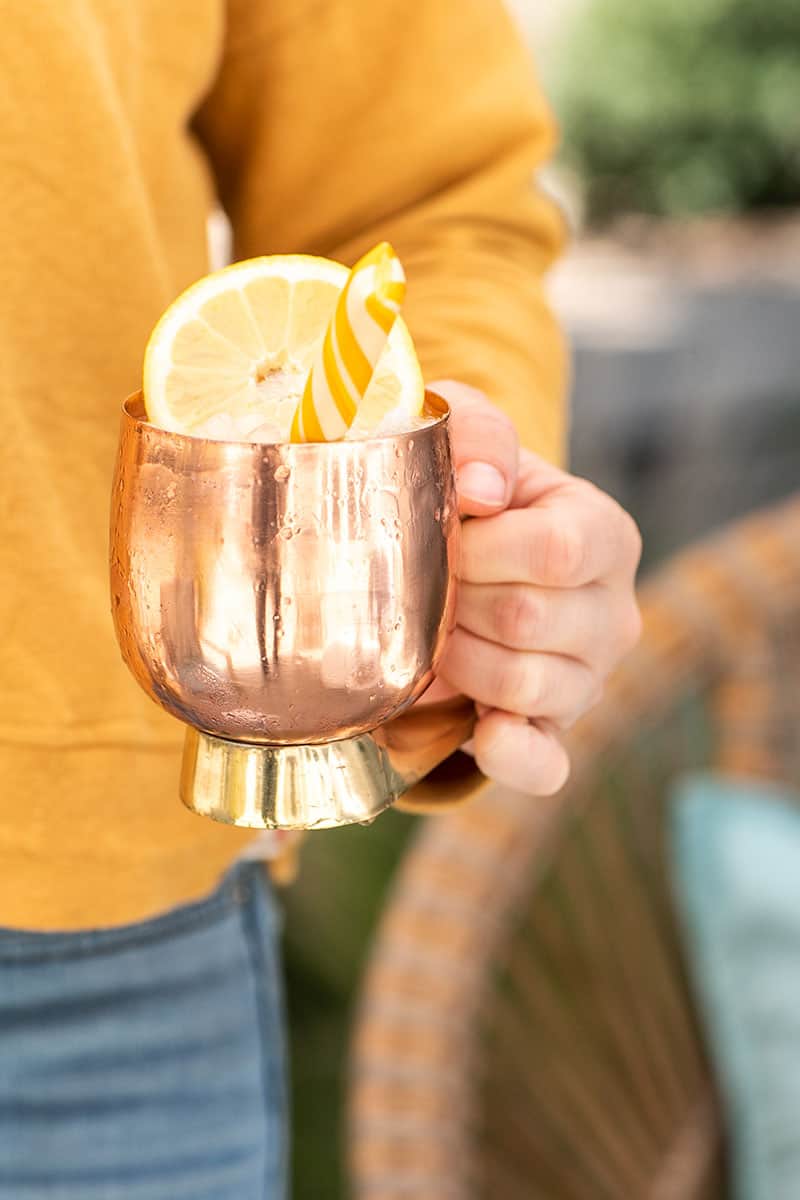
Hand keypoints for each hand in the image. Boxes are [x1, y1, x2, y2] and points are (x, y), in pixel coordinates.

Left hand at [423, 380, 642, 794]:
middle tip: (425, 587)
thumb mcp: (462, 433)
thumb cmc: (461, 490)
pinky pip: (545, 764)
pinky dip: (510, 754)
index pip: (556, 550)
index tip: (440, 538)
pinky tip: (480, 731)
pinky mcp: (553, 733)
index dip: (482, 551)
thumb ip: (475, 433)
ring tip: (430, 634)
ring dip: (456, 660)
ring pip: (525, 684)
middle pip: (529, 619)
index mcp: (605, 534)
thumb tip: (481, 491)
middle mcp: (613, 613)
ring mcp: (588, 680)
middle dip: (455, 603)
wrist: (454, 556)